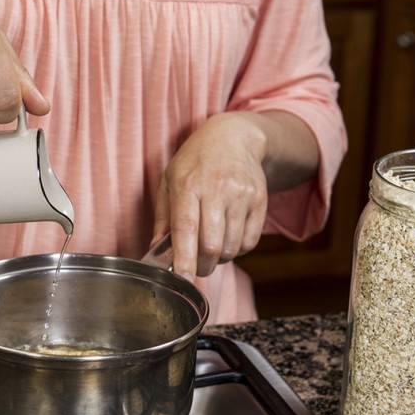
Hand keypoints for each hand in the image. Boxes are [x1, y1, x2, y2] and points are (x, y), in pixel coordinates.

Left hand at [153, 112, 268, 279]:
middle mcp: (216, 188)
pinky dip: (237, 250)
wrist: (234, 137)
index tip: (183, 278)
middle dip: (202, 265)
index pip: (186, 227)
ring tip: (212, 245)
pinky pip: (250, 243)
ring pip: (231, 248)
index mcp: (187, 184)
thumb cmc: (195, 161)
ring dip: (220, 258)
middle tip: (197, 266)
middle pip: (211, 245)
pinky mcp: (260, 201)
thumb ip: (162, 217)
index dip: (184, 257)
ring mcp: (241, 195)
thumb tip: (155, 250)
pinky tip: (229, 236)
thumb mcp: (169, 179)